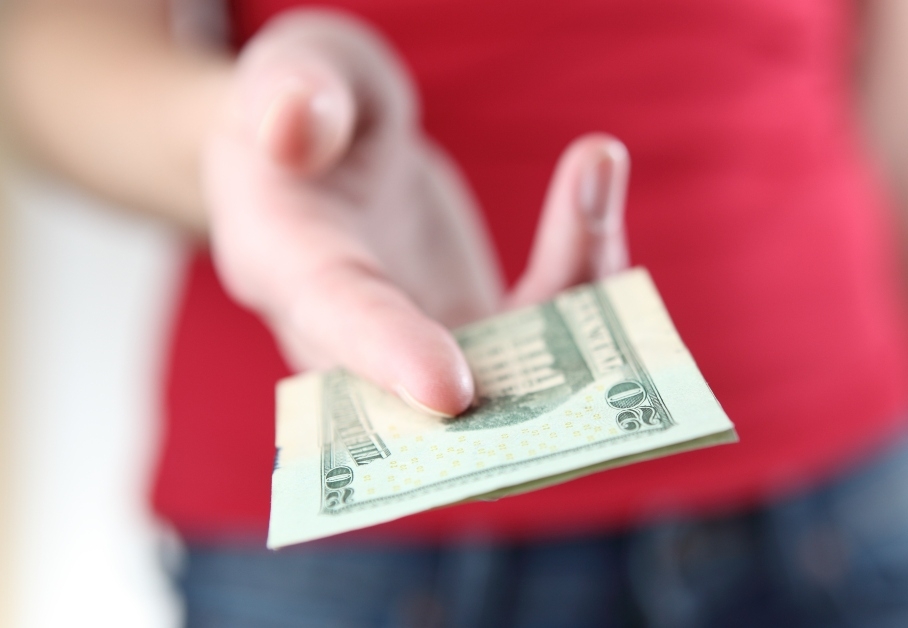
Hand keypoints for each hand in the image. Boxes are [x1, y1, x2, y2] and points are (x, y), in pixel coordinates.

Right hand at [202, 10, 628, 415]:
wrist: (319, 153)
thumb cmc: (299, 105)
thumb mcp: (294, 71)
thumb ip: (295, 88)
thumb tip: (294, 125)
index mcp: (287, 263)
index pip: (336, 317)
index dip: (390, 353)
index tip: (448, 389)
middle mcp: (353, 335)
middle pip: (436, 375)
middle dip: (517, 381)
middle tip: (598, 358)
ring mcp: (421, 347)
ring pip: (512, 362)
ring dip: (574, 289)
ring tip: (596, 179)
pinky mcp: (473, 338)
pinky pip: (544, 323)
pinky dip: (582, 266)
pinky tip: (597, 182)